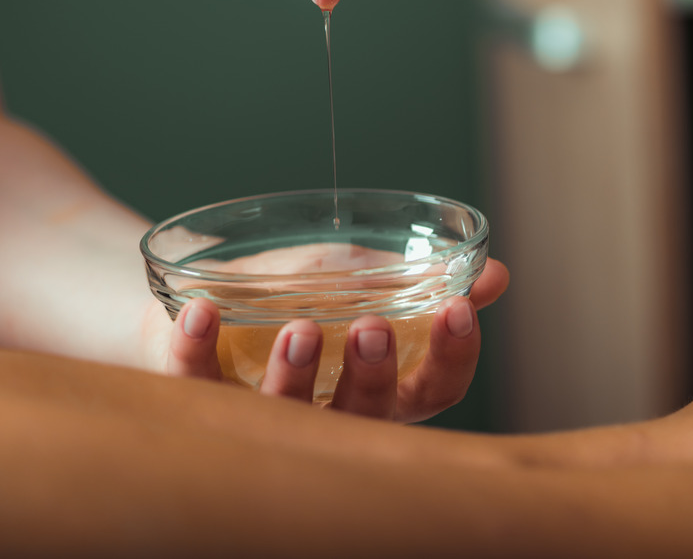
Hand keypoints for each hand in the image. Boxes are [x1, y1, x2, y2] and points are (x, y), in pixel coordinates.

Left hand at [144, 250, 508, 422]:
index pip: (435, 390)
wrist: (209, 296)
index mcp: (382, 386)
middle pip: (365, 416)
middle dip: (371, 376)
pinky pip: (197, 386)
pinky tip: (202, 311)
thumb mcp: (363, 278)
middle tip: (370, 329)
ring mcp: (264, 413)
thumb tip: (495, 275)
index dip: (452, 356)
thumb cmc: (296, 293)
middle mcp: (330, 413)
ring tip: (299, 326)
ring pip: (286, 418)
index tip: (457, 310)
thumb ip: (418, 280)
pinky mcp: (200, 399)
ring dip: (295, 375)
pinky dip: (197, 349)